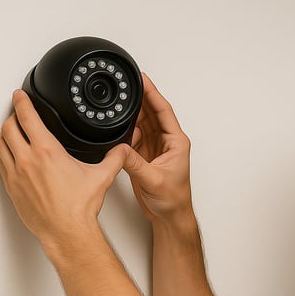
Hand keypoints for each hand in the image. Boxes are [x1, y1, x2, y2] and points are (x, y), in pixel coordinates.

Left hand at [0, 90, 125, 250]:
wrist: (66, 231)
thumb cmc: (78, 208)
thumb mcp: (101, 178)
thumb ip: (114, 160)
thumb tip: (122, 151)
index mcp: (47, 151)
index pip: (27, 116)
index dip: (22, 101)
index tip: (20, 96)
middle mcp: (28, 160)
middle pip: (9, 127)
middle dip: (13, 117)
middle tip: (18, 114)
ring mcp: (16, 174)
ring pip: (0, 143)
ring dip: (5, 134)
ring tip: (12, 132)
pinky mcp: (11, 187)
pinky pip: (0, 162)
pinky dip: (2, 153)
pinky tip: (9, 154)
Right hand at [123, 73, 192, 223]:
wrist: (169, 216)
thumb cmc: (173, 200)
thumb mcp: (153, 180)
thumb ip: (135, 163)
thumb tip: (121, 148)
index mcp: (176, 142)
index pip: (164, 110)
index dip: (152, 93)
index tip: (142, 78)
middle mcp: (167, 142)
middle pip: (151, 113)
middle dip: (139, 99)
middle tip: (125, 85)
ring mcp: (155, 148)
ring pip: (141, 123)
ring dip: (130, 115)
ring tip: (118, 105)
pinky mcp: (144, 156)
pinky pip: (133, 137)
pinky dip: (125, 132)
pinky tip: (117, 129)